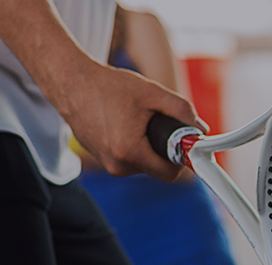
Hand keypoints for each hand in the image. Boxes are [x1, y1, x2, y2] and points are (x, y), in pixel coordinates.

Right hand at [47, 63, 203, 181]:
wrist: (70, 82)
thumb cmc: (108, 86)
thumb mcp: (153, 93)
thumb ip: (182, 111)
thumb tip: (200, 129)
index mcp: (129, 153)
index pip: (170, 174)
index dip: (182, 159)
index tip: (187, 143)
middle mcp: (115, 165)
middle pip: (157, 167)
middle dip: (163, 147)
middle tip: (158, 122)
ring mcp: (105, 163)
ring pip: (143, 162)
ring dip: (148, 144)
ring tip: (138, 118)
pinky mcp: (100, 157)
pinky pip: (128, 157)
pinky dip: (133, 143)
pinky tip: (125, 122)